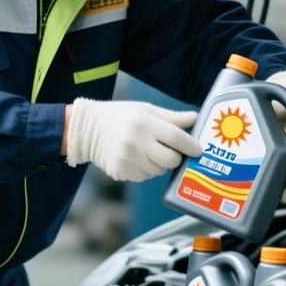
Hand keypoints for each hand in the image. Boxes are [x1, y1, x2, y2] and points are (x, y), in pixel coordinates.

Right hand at [65, 99, 201, 181]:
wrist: (88, 129)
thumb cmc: (121, 116)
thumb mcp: (146, 109)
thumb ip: (172, 117)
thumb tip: (195, 118)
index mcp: (144, 123)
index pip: (176, 138)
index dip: (191, 145)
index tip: (198, 150)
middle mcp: (135, 143)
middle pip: (170, 160)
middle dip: (175, 157)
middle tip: (170, 150)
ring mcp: (126, 160)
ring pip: (158, 171)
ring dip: (159, 164)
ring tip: (148, 151)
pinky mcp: (120, 172)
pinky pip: (144, 177)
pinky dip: (145, 170)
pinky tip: (136, 157)